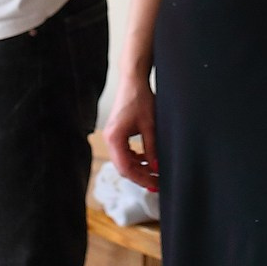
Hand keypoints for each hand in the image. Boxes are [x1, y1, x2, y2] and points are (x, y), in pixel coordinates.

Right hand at [104, 68, 159, 191]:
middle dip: (140, 176)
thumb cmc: (140, 98)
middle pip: (123, 167)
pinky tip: (146, 159)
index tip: (154, 184)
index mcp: (114, 138)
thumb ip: (152, 148)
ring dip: (138, 168)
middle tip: (156, 183)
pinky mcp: (117, 134)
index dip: (141, 178)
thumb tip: (156, 167)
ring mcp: (112, 137)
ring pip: (124, 161)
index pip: (125, 168)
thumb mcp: (150, 126)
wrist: (133, 81)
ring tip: (154, 173)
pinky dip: (135, 158)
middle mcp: (110, 139)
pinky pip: (124, 153)